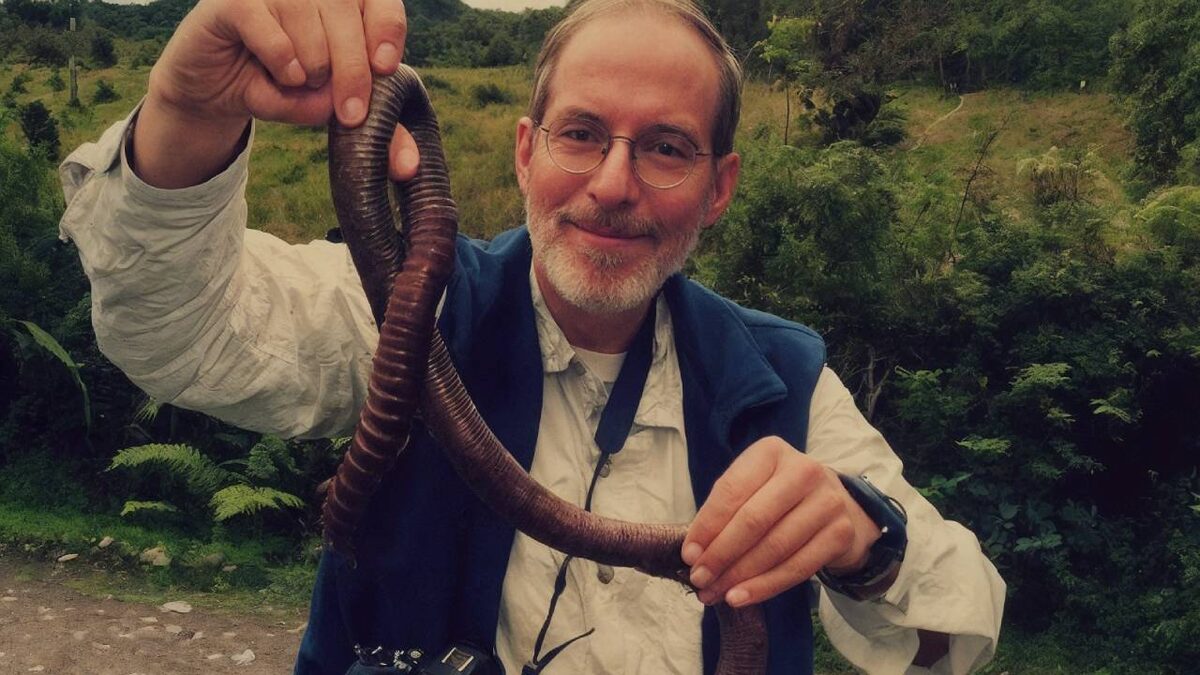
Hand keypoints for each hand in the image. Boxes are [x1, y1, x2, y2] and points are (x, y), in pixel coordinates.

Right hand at [151, 0, 405, 127]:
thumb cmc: (284, 89)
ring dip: (310, 72)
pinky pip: (273, 36)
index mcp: (344, 0)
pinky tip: (281, 74)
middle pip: (348, 20)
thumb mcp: (333, 108)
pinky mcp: (235, 1)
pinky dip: (282, 65)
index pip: (380, 3)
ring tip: (297, 80)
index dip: (387, 31)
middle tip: (350, 114)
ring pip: (311, 30)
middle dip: (353, 74)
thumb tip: (408, 164)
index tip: (385, 67)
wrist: (217, 93)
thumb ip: (376, 130)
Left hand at [682, 436, 880, 606]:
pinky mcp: (841, 533)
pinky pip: (797, 567)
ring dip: (739, 576)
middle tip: (699, 578)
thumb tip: (694, 554)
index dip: (707, 526)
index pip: (731, 491)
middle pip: (753, 520)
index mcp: (771, 452)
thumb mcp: (751, 488)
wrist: (837, 504)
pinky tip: (741, 596)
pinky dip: (765, 586)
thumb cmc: (779, 497)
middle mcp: (803, 471)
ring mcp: (827, 501)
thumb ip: (723, 513)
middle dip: (720, 555)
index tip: (688, 555)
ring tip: (715, 593)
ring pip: (775, 547)